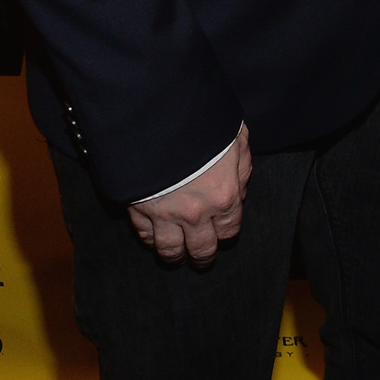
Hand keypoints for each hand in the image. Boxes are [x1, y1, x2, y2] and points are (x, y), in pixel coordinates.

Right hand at [126, 123, 250, 266]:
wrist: (161, 121)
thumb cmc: (204, 126)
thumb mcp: (237, 140)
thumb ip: (241, 169)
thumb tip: (239, 190)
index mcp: (224, 197)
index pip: (230, 230)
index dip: (227, 234)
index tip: (224, 235)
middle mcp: (196, 213)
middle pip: (201, 249)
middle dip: (203, 256)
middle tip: (202, 258)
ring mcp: (165, 215)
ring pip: (170, 250)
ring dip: (175, 256)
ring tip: (177, 257)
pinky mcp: (138, 210)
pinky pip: (144, 236)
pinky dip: (149, 239)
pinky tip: (153, 238)